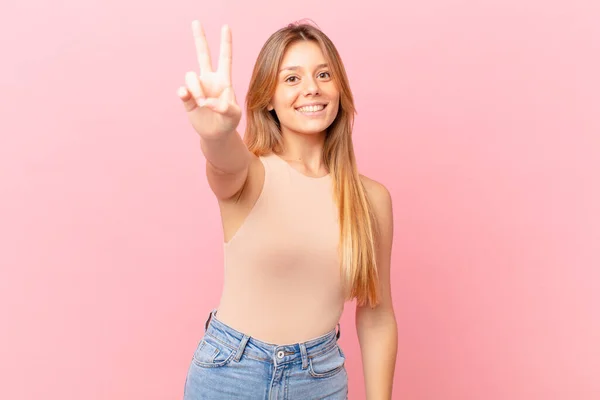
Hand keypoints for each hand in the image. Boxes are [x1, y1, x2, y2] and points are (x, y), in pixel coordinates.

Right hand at [177, 21, 240, 138]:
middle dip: (200, 39)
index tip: (226, 27)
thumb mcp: (234, 115)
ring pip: (191, 77)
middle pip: (203, 55)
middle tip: (196, 22)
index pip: (225, 58)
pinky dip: (184, 93)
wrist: (217, 135)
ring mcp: (198, 88)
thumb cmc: (229, 122)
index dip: (225, 43)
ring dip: (196, 89)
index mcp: (224, 80)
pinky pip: (182, 90)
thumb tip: (207, 102)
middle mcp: (209, 80)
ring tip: (203, 104)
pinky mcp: (188, 99)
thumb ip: (225, 108)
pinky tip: (188, 98)